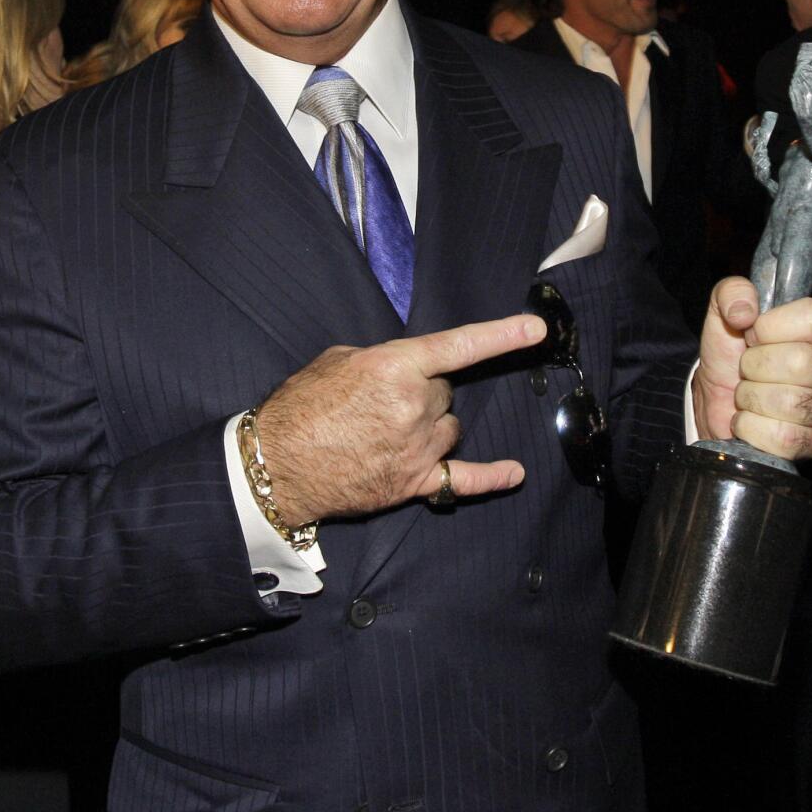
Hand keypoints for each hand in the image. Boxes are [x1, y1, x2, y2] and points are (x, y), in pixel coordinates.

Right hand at [255, 314, 546, 524]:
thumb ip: (382, 361)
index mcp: (394, 368)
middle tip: (380, 403)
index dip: (501, 335)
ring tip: (386, 432)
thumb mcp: (336, 360)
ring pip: (450, 428)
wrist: (275, 465)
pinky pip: (462, 479)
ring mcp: (417, 448)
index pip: (459, 346)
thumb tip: (404, 371)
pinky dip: (491, 477)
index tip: (536, 329)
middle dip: (421, 393)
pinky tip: (514, 473)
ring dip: (430, 426)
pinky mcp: (413, 482)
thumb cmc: (300, 407)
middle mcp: (413, 407)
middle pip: (444, 393)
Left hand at [692, 276, 811, 458]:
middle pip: (802, 362)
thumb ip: (732, 292)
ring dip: (752, 398)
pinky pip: (784, 438)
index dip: (771, 327)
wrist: (716, 400)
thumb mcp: (725, 313)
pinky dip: (752, 428)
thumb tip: (744, 311)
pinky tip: (751, 420)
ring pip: (791, 403)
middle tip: (748, 368)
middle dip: (756, 366)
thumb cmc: (731, 355)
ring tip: (750, 394)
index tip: (753, 334)